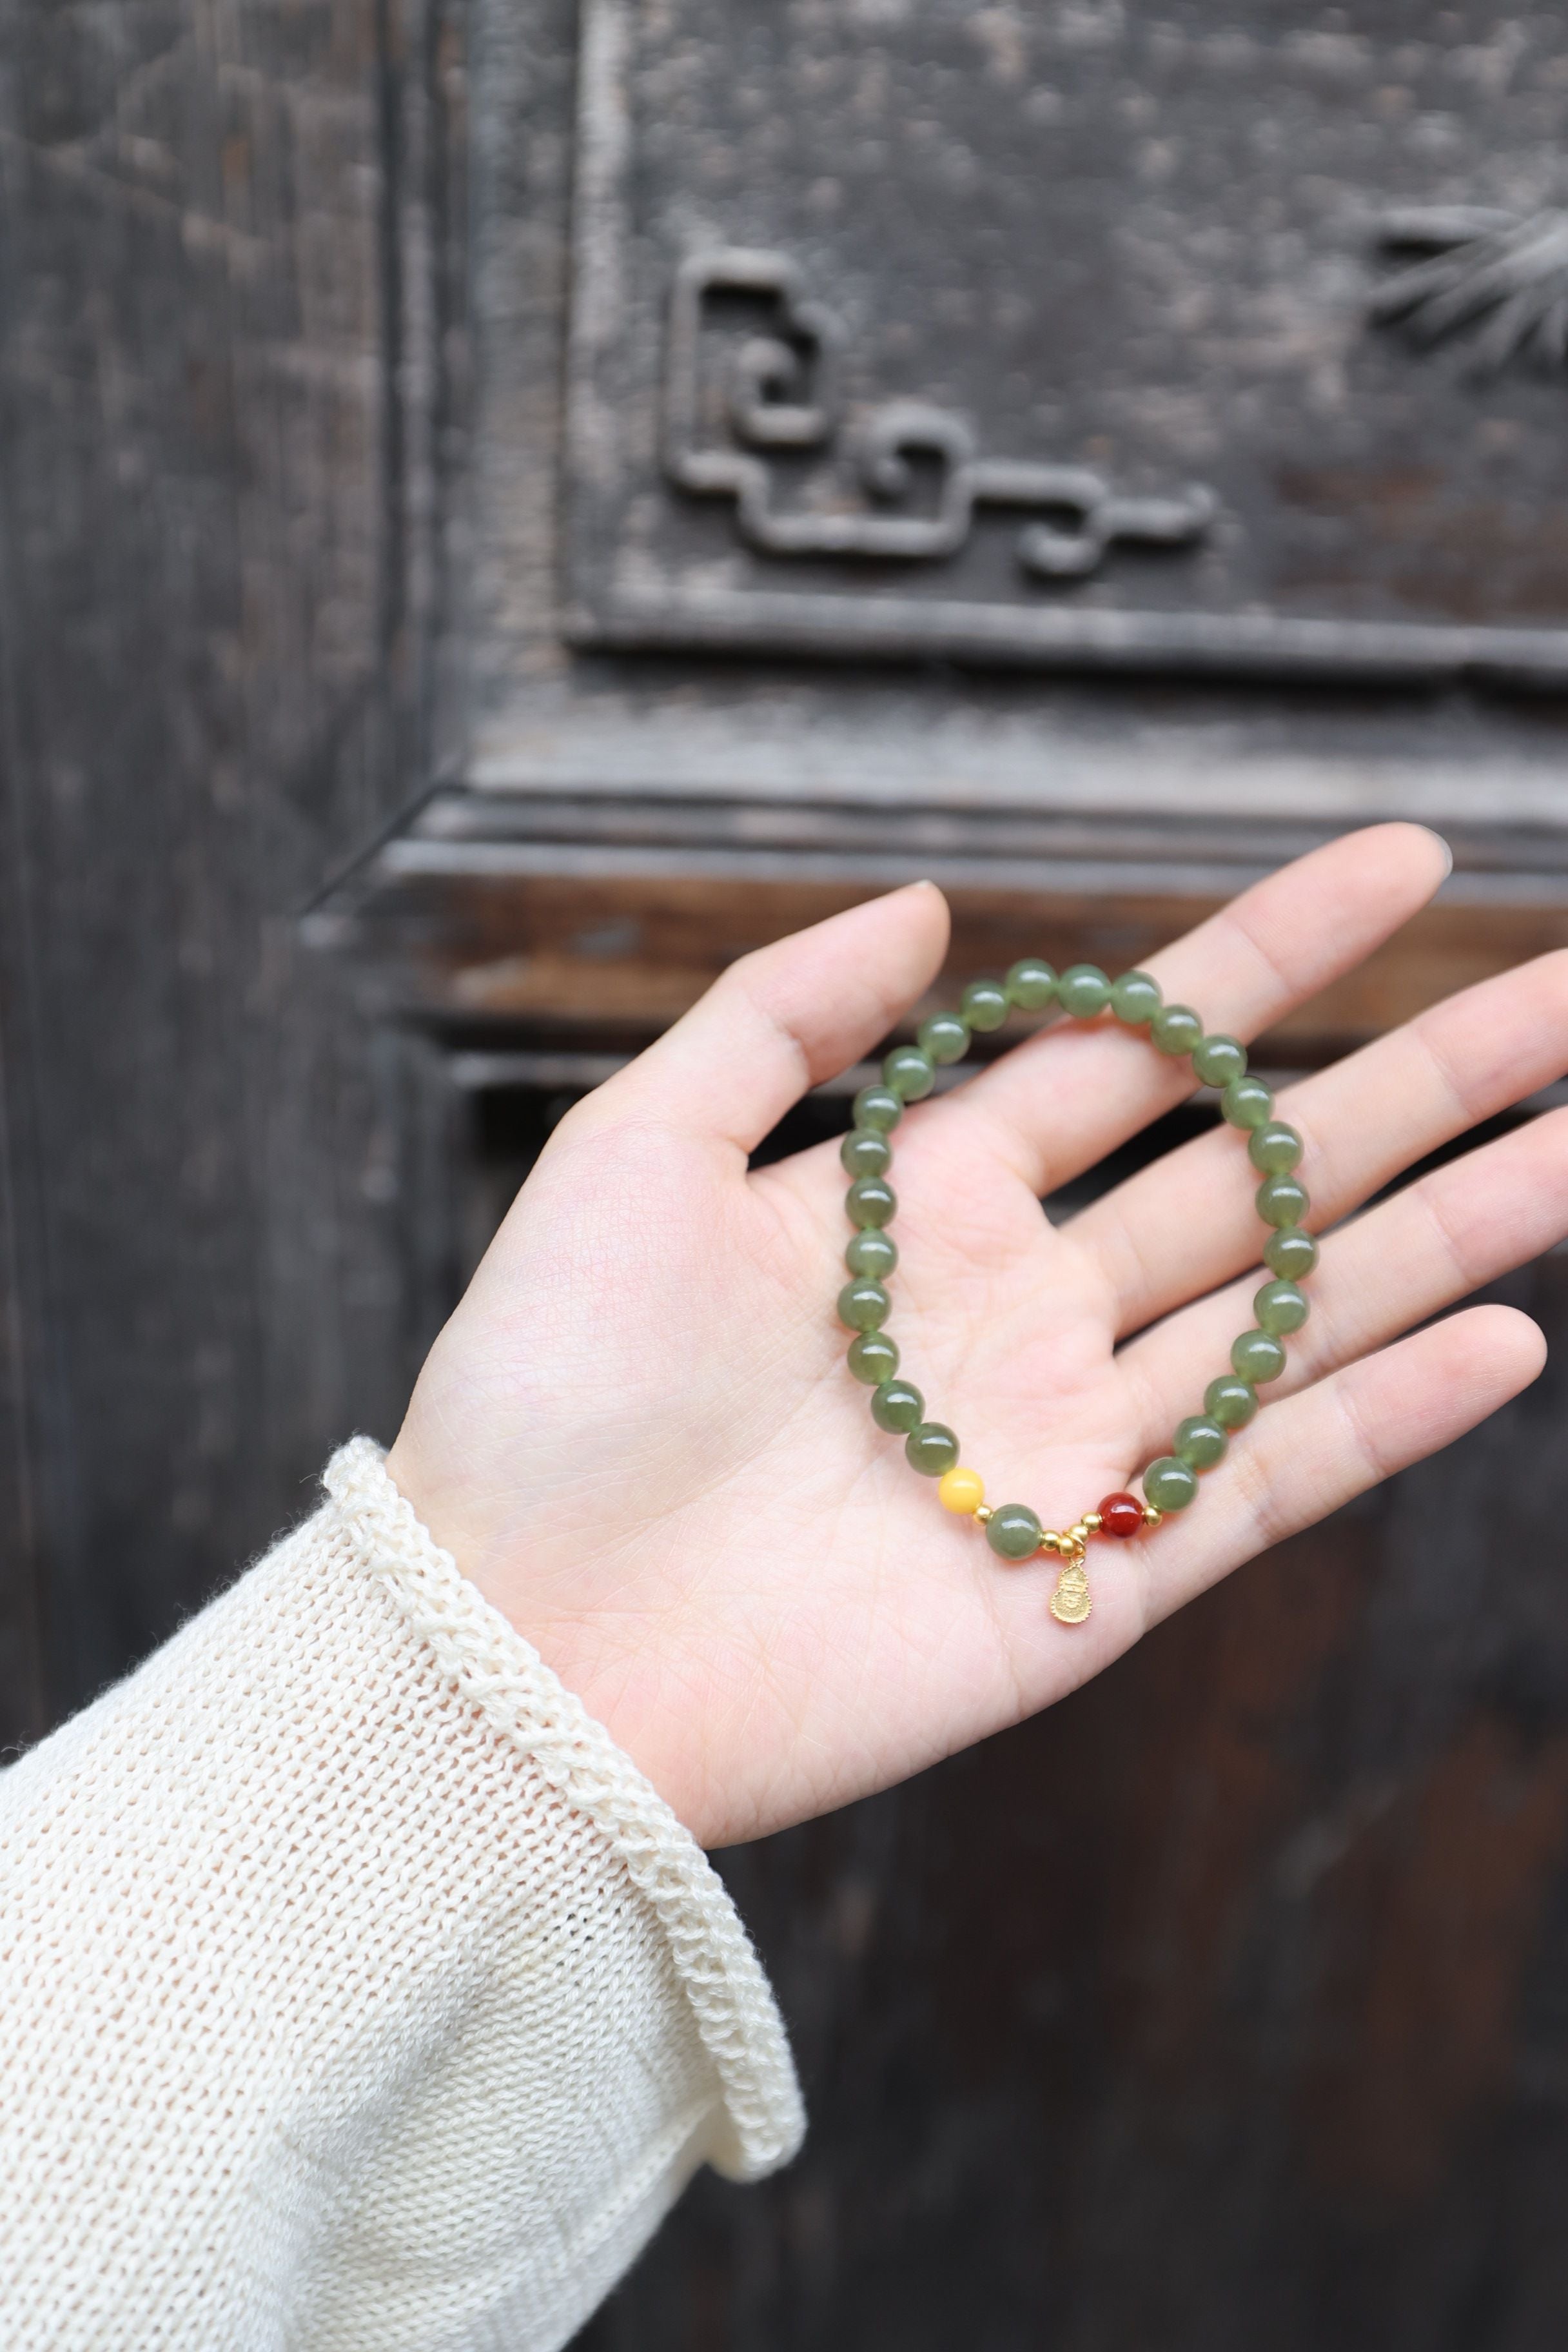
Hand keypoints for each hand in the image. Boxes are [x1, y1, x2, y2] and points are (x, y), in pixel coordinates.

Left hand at [386, 826, 1565, 1847]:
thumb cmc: (548, 1389)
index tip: (1404, 859)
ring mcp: (1067, 1442)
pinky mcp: (1087, 1580)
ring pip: (1301, 1309)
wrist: (517, 1640)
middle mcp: (1020, 1309)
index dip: (1273, 953)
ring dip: (1455, 1227)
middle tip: (1567, 985)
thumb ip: (778, 1013)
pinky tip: (1510, 1340)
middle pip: (1261, 1169)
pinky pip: (1269, 1482)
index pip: (1138, 1049)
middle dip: (1421, 1075)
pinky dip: (1389, 1416)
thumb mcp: (635, 1149)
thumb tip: (927, 901)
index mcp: (923, 1201)